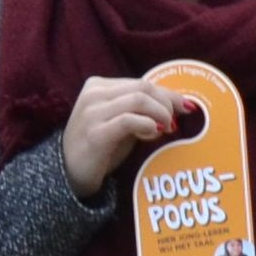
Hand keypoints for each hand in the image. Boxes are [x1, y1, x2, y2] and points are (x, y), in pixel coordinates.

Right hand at [57, 76, 181, 197]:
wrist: (69, 172)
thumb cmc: (100, 146)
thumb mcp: (120, 121)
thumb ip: (141, 110)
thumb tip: (178, 105)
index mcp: (98, 85)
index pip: (141, 82)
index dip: (167, 93)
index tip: (186, 106)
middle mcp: (94, 94)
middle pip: (142, 87)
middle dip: (167, 102)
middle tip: (176, 121)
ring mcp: (92, 113)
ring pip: (138, 100)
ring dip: (160, 113)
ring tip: (166, 128)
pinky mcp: (96, 133)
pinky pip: (129, 121)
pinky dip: (147, 125)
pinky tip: (154, 133)